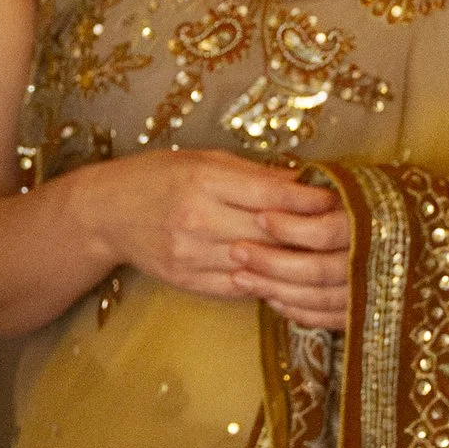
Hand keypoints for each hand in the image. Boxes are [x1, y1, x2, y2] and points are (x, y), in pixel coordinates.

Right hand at [83, 147, 352, 326]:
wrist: (106, 213)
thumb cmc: (158, 176)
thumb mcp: (203, 159)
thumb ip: (253, 173)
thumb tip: (305, 181)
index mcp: (204, 180)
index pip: (271, 194)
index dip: (309, 200)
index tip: (336, 201)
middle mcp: (198, 219)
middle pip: (270, 234)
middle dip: (309, 235)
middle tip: (342, 235)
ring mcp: (191, 255)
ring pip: (259, 266)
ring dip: (293, 265)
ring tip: (323, 261)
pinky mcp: (187, 280)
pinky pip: (239, 288)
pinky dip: (266, 284)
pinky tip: (286, 279)